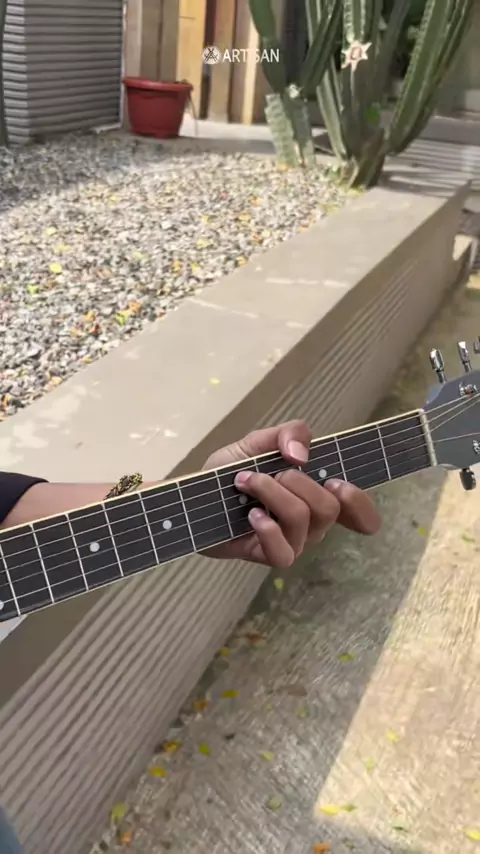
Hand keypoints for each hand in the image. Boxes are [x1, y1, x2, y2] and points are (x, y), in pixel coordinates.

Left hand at [202, 420, 380, 568]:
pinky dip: (268, 527)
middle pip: (329, 507)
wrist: (192, 497)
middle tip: (270, 472)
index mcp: (316, 495)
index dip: (360, 504)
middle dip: (298, 481)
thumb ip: (287, 434)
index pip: (360, 514)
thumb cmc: (229, 473)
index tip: (336, 483)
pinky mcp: (266, 555)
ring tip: (246, 483)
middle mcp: (311, 523)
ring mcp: (291, 542)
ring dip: (273, 493)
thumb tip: (301, 454)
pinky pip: (283, 551)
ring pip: (303, 519)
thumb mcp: (257, 442)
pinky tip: (251, 515)